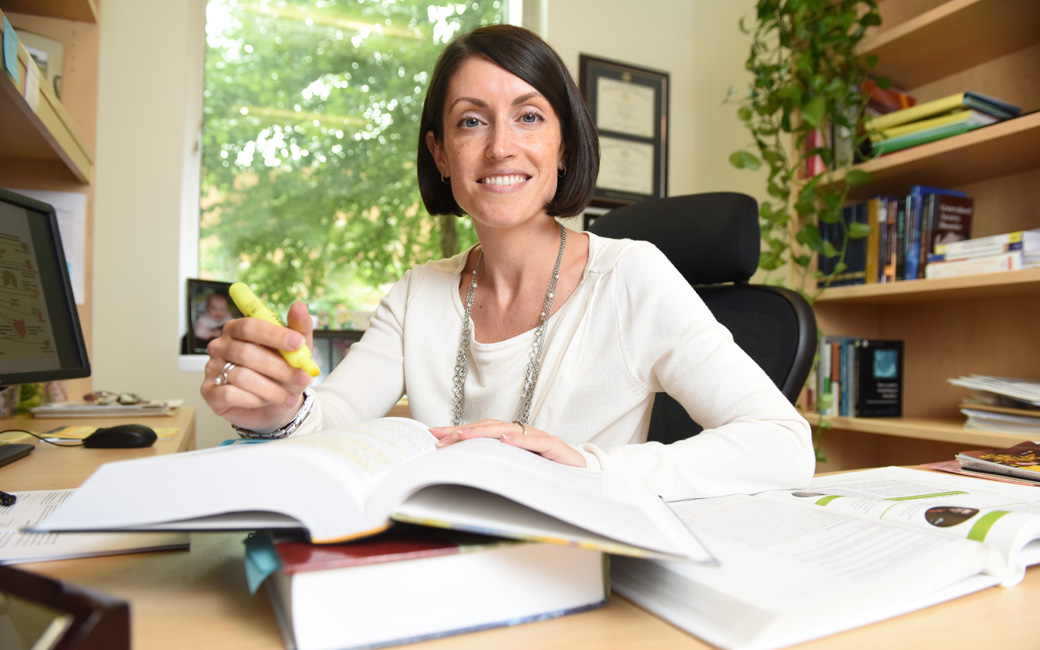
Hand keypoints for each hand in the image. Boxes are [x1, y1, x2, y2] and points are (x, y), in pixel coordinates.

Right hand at [200, 301, 314, 431]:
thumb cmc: (283, 373)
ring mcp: (212, 368)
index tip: (298, 343)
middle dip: (279, 368)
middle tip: (302, 378)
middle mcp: (220, 345)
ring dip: (271, 389)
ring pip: (241, 376)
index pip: (250, 326)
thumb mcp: (298, 351)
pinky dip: (253, 400)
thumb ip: (299, 328)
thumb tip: (299, 305)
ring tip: (288, 397)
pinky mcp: (209, 391)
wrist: (275, 406)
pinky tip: (265, 402)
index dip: (274, 334)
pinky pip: (230, 394)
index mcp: (238, 329)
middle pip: (246, 353)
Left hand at [429, 419, 586, 467]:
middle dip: (463, 432)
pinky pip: (535, 441)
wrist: (584, 475)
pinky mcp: (555, 446)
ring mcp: (538, 438)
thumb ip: (496, 466)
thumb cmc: (549, 473)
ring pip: (507, 431)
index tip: (434, 435)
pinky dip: (520, 440)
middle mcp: (522, 434)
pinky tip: (505, 440)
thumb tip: (464, 471)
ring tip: (464, 436)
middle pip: (488, 428)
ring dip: (484, 432)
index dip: (458, 432)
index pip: (480, 431)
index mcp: (511, 439)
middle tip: (441, 439)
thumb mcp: (517, 471)